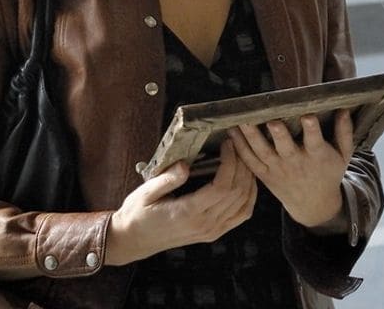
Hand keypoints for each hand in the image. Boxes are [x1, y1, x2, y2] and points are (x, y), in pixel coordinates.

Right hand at [106, 135, 256, 265]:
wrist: (134, 240)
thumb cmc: (138, 213)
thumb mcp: (146, 193)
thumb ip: (167, 179)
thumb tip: (185, 164)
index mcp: (188, 212)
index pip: (222, 186)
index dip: (230, 162)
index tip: (227, 144)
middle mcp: (205, 224)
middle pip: (237, 192)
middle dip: (242, 165)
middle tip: (237, 145)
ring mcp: (212, 231)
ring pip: (243, 203)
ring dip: (248, 179)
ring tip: (242, 157)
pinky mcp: (214, 233)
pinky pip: (241, 215)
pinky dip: (249, 197)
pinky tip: (247, 182)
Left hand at [230, 110, 353, 227]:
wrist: (313, 204)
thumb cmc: (329, 173)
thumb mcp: (343, 156)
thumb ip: (344, 133)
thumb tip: (344, 109)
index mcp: (317, 157)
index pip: (315, 142)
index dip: (312, 130)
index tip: (308, 116)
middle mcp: (295, 163)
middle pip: (285, 148)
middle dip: (279, 135)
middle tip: (272, 121)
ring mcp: (277, 169)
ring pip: (262, 152)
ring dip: (251, 137)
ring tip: (242, 120)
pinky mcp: (264, 174)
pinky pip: (249, 161)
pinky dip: (239, 148)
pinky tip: (232, 132)